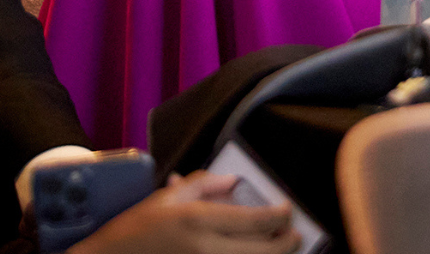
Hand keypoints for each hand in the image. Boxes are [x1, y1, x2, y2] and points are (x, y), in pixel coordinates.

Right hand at [70, 171, 299, 253]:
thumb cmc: (135, 229)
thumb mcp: (167, 198)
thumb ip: (204, 184)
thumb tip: (235, 181)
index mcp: (199, 220)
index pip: (256, 220)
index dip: (280, 216)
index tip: (287, 210)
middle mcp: (206, 249)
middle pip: (265, 250)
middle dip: (287, 242)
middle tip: (294, 234)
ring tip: (281, 248)